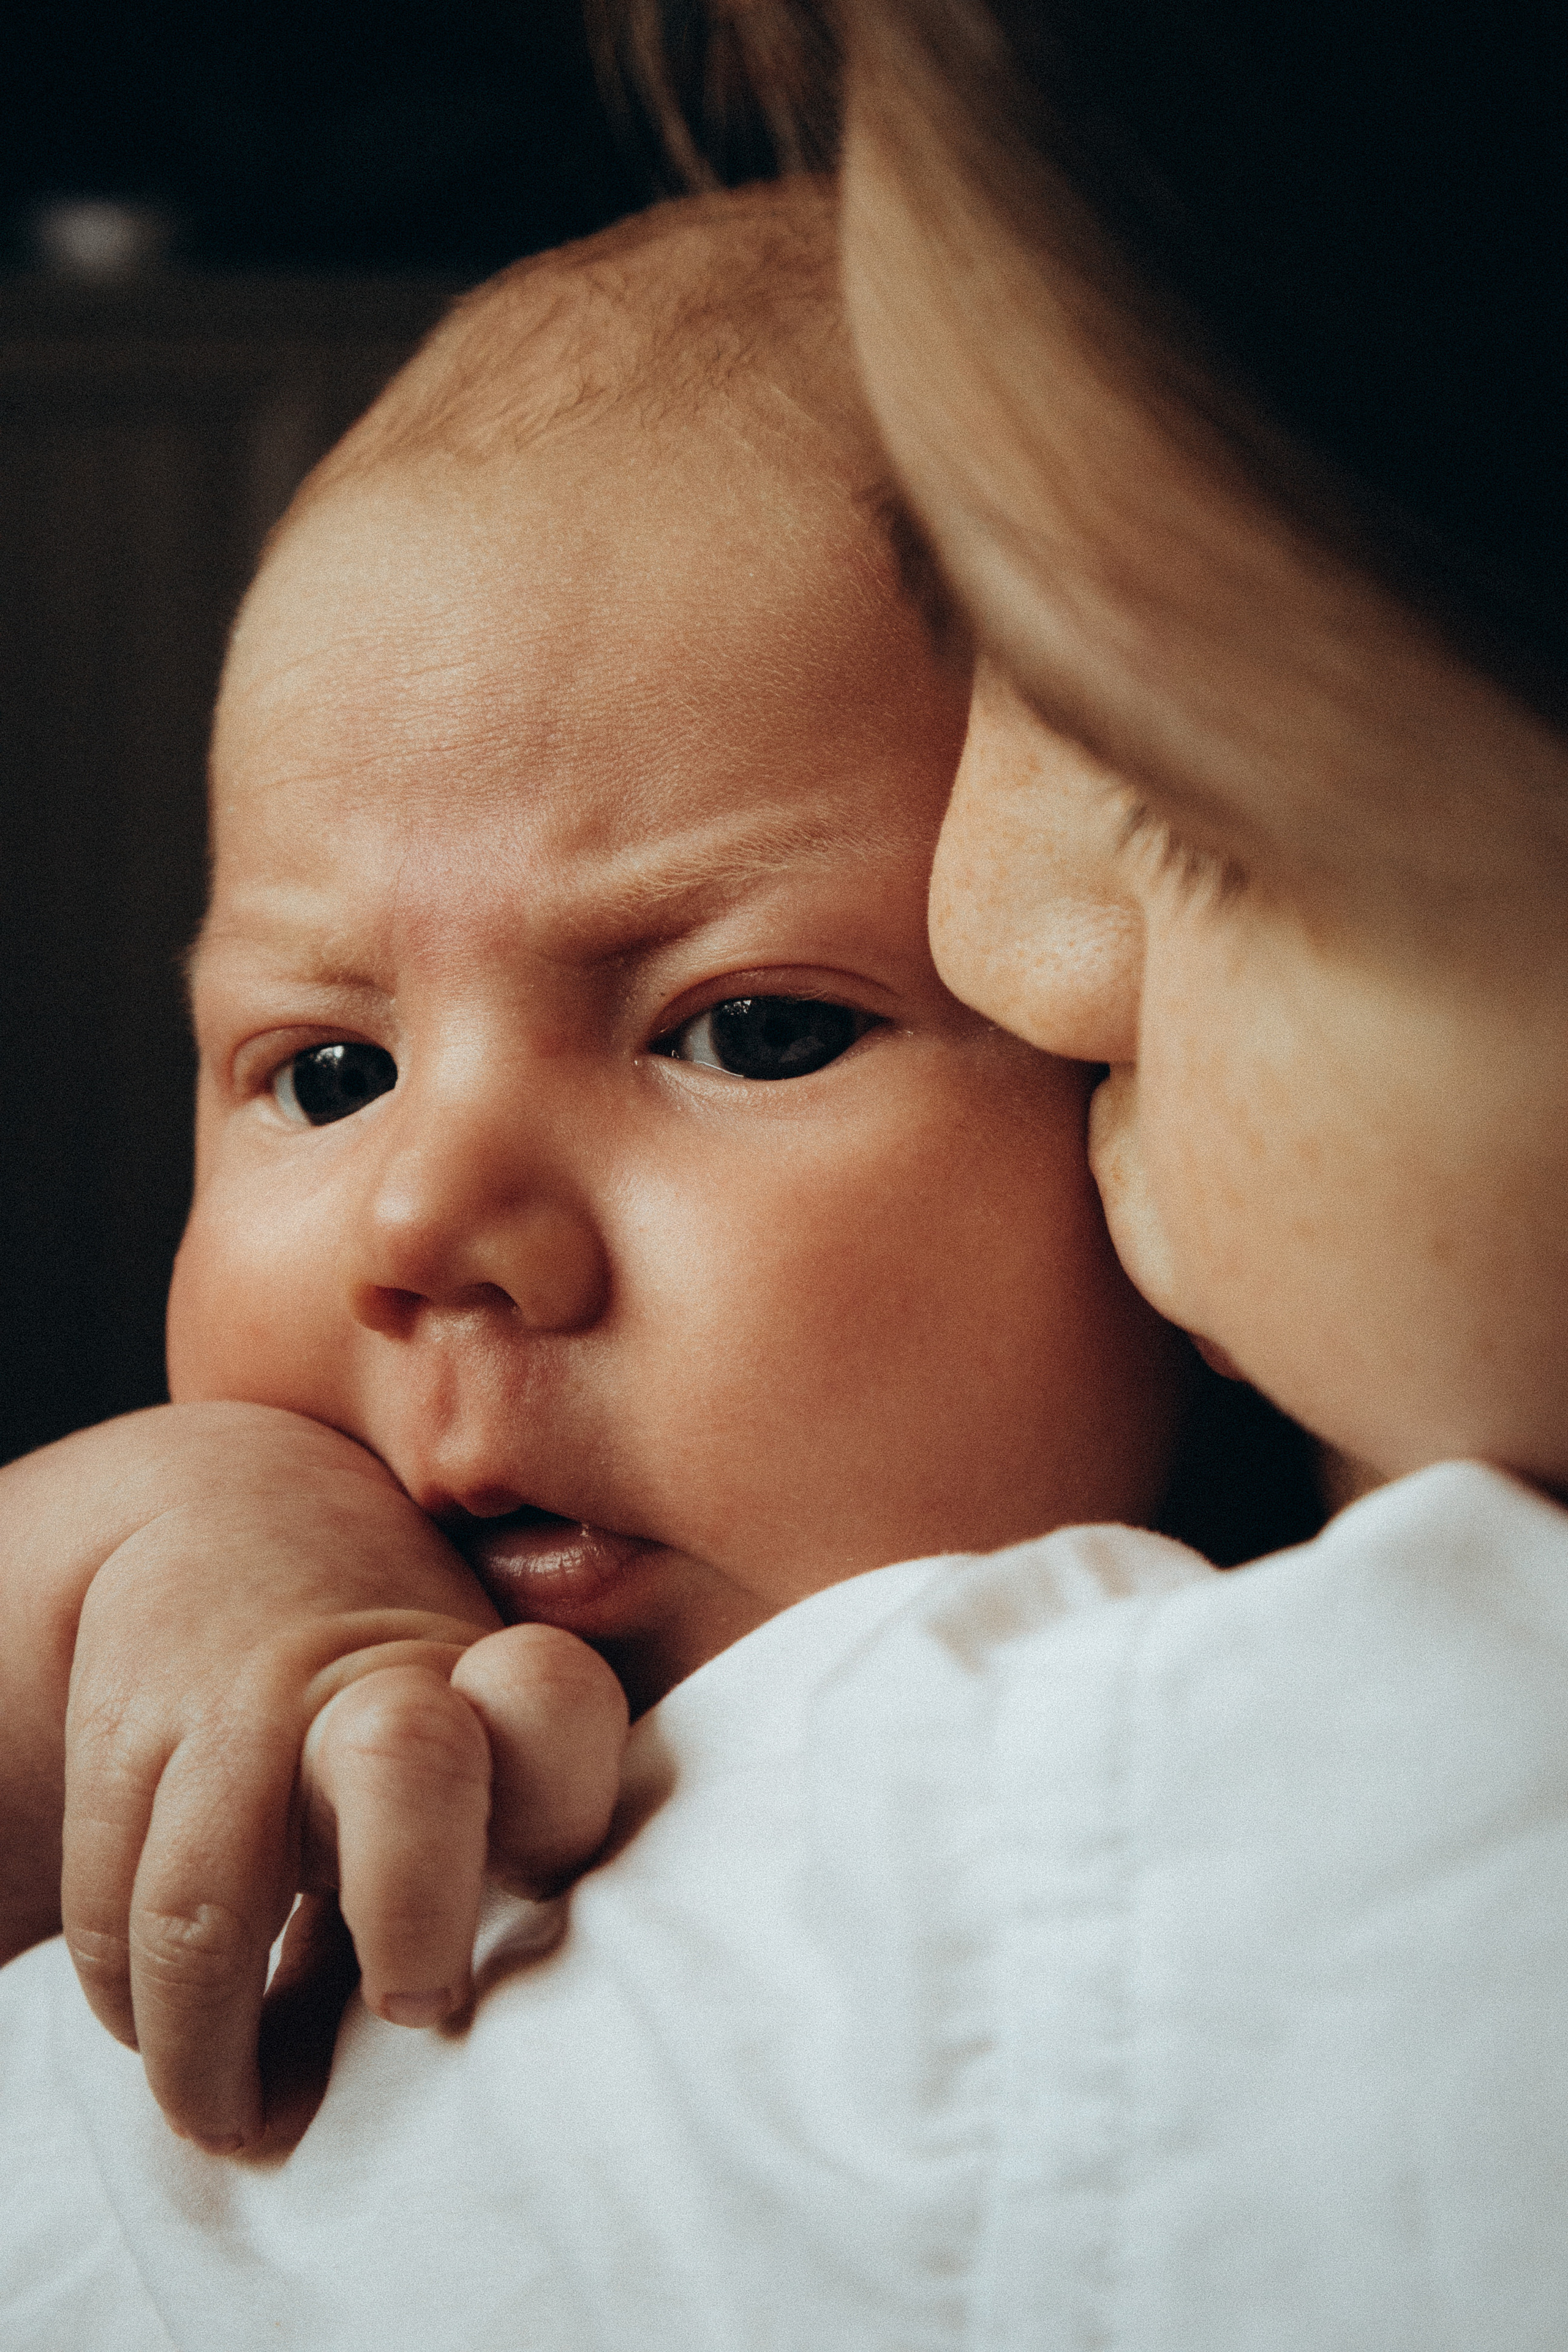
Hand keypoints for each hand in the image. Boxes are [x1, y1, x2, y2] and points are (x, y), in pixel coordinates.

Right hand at [2, 1403, 625, 2150]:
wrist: (244, 1520)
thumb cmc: (407, 1686)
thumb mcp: (481, 1737)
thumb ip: (485, 1873)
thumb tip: (442, 2074)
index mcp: (489, 1679)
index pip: (550, 1704)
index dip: (552, 1805)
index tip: (557, 1899)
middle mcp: (371, 1685)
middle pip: (409, 1764)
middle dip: (416, 1905)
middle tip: (417, 2007)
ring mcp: (241, 1705)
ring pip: (205, 1901)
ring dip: (214, 2050)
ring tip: (241, 2119)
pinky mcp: (127, 1736)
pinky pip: (114, 1914)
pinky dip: (140, 2011)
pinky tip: (178, 2045)